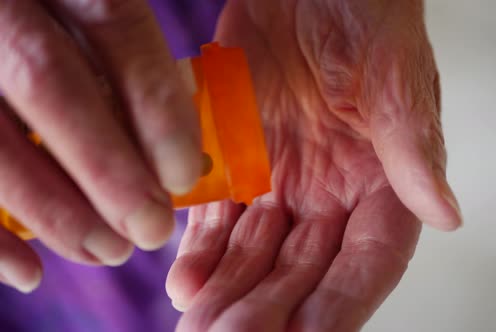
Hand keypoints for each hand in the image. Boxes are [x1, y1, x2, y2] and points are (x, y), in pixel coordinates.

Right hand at [0, 0, 201, 292]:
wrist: (3, 6)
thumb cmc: (58, 9)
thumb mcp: (94, 1)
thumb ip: (127, 52)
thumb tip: (179, 148)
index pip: (113, 22)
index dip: (153, 103)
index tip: (182, 174)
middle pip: (47, 82)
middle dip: (106, 170)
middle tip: (150, 231)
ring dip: (52, 210)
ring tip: (107, 250)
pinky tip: (29, 272)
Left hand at [167, 0, 460, 330]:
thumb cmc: (365, 15)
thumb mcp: (394, 72)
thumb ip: (412, 143)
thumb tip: (446, 213)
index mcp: (381, 180)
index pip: (368, 259)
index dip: (341, 302)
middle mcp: (330, 192)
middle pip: (303, 269)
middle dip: (270, 311)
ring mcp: (281, 180)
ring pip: (254, 253)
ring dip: (228, 293)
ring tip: (200, 326)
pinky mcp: (236, 160)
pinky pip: (216, 216)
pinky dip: (200, 249)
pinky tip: (184, 282)